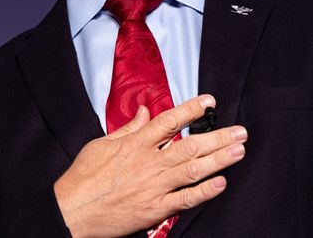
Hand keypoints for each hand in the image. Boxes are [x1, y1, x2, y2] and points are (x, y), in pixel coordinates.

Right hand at [53, 94, 246, 237]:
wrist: (72, 210)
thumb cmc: (84, 177)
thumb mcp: (102, 144)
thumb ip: (128, 129)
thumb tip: (146, 113)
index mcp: (136, 144)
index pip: (169, 121)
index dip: (191, 109)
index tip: (210, 102)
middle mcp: (149, 162)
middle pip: (190, 145)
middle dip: (218, 137)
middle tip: (240, 131)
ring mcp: (154, 186)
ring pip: (193, 169)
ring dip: (219, 159)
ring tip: (238, 151)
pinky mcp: (154, 209)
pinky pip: (185, 200)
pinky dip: (204, 191)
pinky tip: (220, 183)